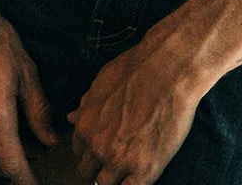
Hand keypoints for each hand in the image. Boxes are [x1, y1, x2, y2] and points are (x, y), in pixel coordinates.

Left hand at [67, 38, 202, 184]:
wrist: (169, 68)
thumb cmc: (138, 67)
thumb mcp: (104, 81)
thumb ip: (86, 104)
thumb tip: (72, 118)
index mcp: (86, 124)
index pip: (79, 150)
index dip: (91, 149)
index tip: (102, 148)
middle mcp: (98, 145)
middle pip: (88, 171)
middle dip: (99, 165)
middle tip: (116, 158)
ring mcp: (120, 160)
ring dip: (114, 177)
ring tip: (128, 167)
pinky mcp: (144, 169)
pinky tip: (138, 176)